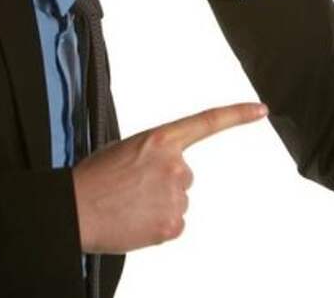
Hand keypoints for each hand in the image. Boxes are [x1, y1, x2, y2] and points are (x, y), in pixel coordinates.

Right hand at [72, 102, 267, 253]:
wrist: (74, 210)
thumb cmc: (93, 180)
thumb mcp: (125, 150)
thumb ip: (155, 154)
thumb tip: (168, 170)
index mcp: (160, 140)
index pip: (207, 122)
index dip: (237, 115)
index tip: (259, 109)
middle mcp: (174, 165)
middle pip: (184, 175)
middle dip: (162, 182)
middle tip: (132, 188)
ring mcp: (176, 196)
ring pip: (177, 200)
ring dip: (157, 204)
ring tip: (128, 205)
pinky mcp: (172, 224)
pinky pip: (173, 223)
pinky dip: (157, 225)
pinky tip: (135, 221)